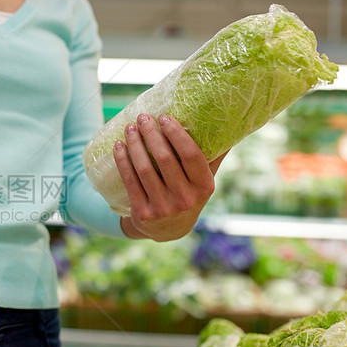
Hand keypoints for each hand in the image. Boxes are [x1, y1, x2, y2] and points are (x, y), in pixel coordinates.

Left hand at [115, 114, 225, 241]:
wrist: (170, 229)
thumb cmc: (189, 193)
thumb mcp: (204, 180)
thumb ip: (213, 156)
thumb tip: (227, 125)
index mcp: (204, 186)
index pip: (191, 155)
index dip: (176, 134)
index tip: (164, 117)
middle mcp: (186, 198)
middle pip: (165, 159)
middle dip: (151, 134)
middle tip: (143, 117)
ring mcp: (163, 207)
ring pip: (144, 169)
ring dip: (135, 144)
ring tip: (130, 128)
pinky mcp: (143, 213)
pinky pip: (130, 181)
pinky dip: (122, 161)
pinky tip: (119, 146)